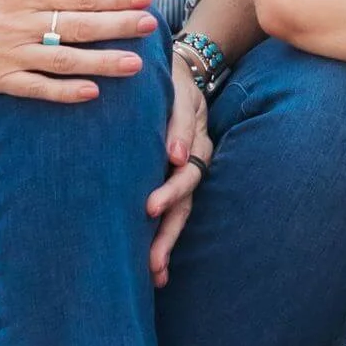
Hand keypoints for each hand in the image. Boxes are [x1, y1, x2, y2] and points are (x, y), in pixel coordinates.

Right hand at [0, 0, 156, 100]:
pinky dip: (63, 92)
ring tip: (135, 64)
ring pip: (64, 61)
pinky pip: (36, 89)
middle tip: (150, 26)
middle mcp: (18, 23)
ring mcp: (7, 54)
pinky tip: (92, 92)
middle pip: (78, 27)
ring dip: (102, 63)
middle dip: (118, 27)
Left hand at [146, 52, 213, 286]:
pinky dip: (161, 235)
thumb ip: (179, 122)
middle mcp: (192, 164)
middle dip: (168, 236)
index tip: (150, 208)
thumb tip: (177, 157)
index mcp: (196, 144)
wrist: (177, 70)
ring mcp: (183, 173)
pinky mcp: (170, 178)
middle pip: (183, 206)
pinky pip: (170, 210)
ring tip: (154, 275)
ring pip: (178, 214)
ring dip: (166, 244)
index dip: (170, 192)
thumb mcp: (180, 92)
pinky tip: (152, 265)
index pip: (186, 175)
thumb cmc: (172, 79)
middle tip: (152, 265)